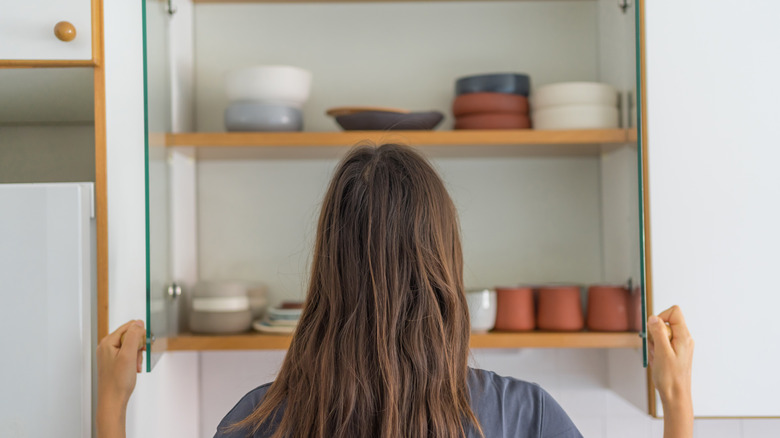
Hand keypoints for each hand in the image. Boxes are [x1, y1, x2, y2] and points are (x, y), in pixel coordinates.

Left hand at [96, 320, 144, 437]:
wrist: (112, 401)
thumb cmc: (117, 382)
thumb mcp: (128, 356)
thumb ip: (133, 336)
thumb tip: (138, 322)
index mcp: (107, 342)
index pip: (128, 327)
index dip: (140, 334)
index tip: (145, 344)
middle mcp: (107, 346)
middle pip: (130, 336)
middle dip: (138, 346)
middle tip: (139, 357)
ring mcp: (110, 354)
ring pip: (130, 346)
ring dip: (137, 355)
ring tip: (136, 366)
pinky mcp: (114, 362)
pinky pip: (128, 354)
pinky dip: (134, 360)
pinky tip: (134, 369)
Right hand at [648, 306, 693, 437]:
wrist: (675, 395)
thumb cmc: (670, 377)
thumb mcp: (662, 352)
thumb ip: (658, 333)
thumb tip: (654, 318)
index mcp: (684, 336)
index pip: (674, 312)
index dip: (661, 316)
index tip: (654, 328)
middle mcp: (683, 339)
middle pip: (666, 323)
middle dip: (655, 333)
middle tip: (655, 347)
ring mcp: (679, 346)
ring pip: (661, 334)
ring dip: (654, 343)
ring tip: (657, 357)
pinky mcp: (674, 352)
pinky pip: (661, 344)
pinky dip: (656, 350)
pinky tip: (657, 360)